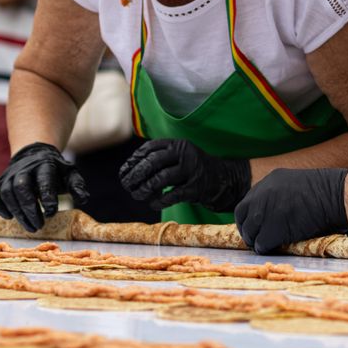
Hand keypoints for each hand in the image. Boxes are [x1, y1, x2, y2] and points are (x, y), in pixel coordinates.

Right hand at [0, 142, 89, 231]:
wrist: (34, 155)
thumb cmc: (54, 170)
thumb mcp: (69, 174)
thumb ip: (77, 186)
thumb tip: (83, 199)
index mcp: (44, 165)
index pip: (44, 180)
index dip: (47, 197)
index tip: (51, 213)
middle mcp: (24, 168)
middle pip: (21, 187)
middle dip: (29, 208)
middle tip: (39, 226)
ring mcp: (9, 175)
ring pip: (6, 192)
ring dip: (17, 212)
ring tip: (30, 226)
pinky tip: (9, 217)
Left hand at [119, 138, 249, 212]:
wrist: (223, 179)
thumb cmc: (192, 169)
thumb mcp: (179, 156)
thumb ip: (159, 158)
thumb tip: (129, 170)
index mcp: (179, 144)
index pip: (151, 148)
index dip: (134, 159)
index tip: (125, 170)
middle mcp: (185, 154)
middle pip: (154, 162)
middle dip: (136, 174)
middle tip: (127, 184)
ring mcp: (192, 171)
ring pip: (161, 179)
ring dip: (145, 189)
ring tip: (137, 195)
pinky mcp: (196, 188)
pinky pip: (172, 195)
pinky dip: (159, 201)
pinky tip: (153, 203)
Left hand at [235, 168, 347, 253]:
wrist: (338, 196)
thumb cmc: (327, 192)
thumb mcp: (297, 185)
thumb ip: (280, 195)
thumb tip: (273, 213)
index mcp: (270, 180)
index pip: (248, 201)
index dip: (251, 216)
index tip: (256, 225)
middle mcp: (263, 193)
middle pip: (242, 215)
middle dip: (247, 228)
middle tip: (255, 238)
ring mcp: (266, 210)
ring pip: (250, 231)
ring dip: (256, 240)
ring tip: (266, 244)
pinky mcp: (273, 228)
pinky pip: (261, 243)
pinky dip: (265, 248)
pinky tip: (274, 248)